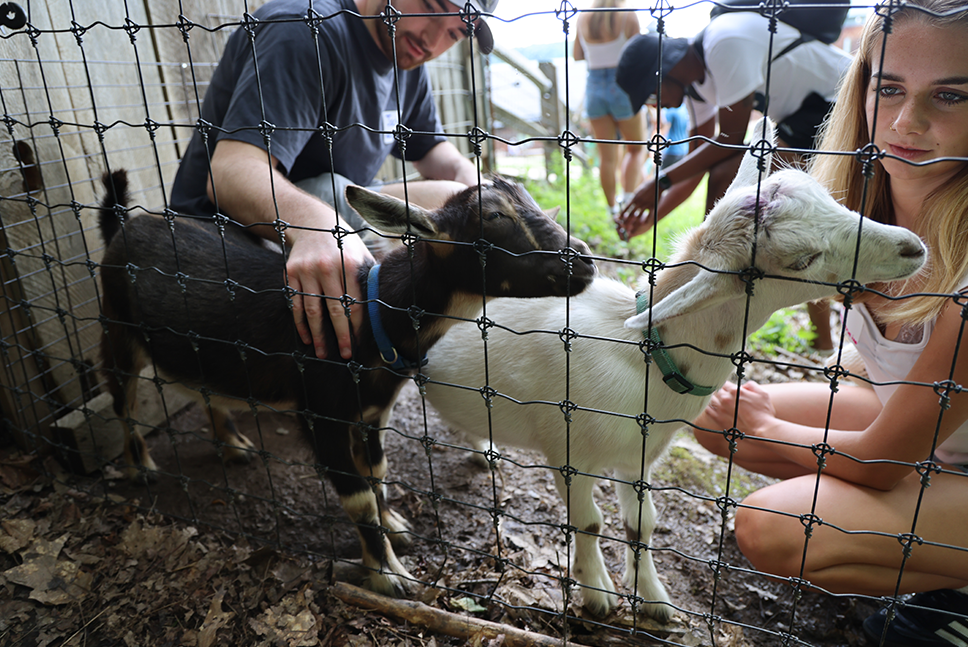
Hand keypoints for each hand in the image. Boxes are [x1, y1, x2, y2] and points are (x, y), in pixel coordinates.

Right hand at [285, 224, 372, 359]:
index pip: (354, 302)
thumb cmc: (344, 245)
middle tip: (345, 354)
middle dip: (340, 335)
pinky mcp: (291, 272)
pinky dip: (300, 322)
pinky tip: (307, 337)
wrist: (313, 223)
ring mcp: (306, 270)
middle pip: (334, 309)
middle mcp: (326, 267)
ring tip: (322, 353)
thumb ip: (370, 279)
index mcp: (348, 264)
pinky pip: (296, 303)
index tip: (360, 343)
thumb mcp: (361, 255)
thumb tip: (386, 307)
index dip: (357, 325)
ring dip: (317, 334)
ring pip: (312, 310)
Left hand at [614, 178, 658, 239]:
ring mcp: (646, 204)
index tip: (620, 218)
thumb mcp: (638, 190)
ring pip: (639, 215)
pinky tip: (643, 224)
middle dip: (627, 220)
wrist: (658, 182)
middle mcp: (639, 202)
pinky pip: (649, 215)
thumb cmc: (648, 186)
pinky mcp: (653, 206)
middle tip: (624, 225)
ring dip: (635, 222)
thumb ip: (634, 197)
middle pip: (631, 213)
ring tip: (632, 226)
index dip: (623, 214)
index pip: (626, 207)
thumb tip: (629, 203)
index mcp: (635, 197)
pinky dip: (646, 220)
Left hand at [702, 380, 776, 437]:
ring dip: (712, 398)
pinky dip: (707, 407)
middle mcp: (726, 399)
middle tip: (721, 393)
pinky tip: (710, 407)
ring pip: (710, 399)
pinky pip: (707, 410)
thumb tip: (744, 385)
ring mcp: (721, 409)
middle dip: (719, 391)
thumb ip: (752, 385)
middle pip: (716, 390)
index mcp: (735, 391)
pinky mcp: (718, 419)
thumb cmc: (764, 413)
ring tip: (715, 399)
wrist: (762, 430)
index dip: (725, 385)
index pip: (724, 383)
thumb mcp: (762, 394)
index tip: (727, 388)